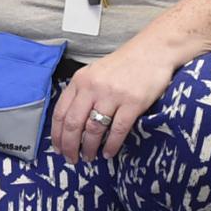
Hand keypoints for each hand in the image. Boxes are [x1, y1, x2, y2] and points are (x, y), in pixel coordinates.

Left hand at [50, 41, 176, 163]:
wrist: (153, 51)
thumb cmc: (123, 65)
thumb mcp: (95, 73)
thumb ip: (82, 92)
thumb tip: (71, 122)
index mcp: (80, 80)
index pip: (60, 112)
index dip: (57, 134)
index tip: (58, 148)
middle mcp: (93, 87)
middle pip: (73, 124)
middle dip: (69, 146)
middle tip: (71, 160)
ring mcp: (113, 95)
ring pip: (93, 129)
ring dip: (89, 148)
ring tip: (89, 157)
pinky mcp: (133, 103)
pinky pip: (117, 130)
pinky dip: (111, 145)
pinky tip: (108, 153)